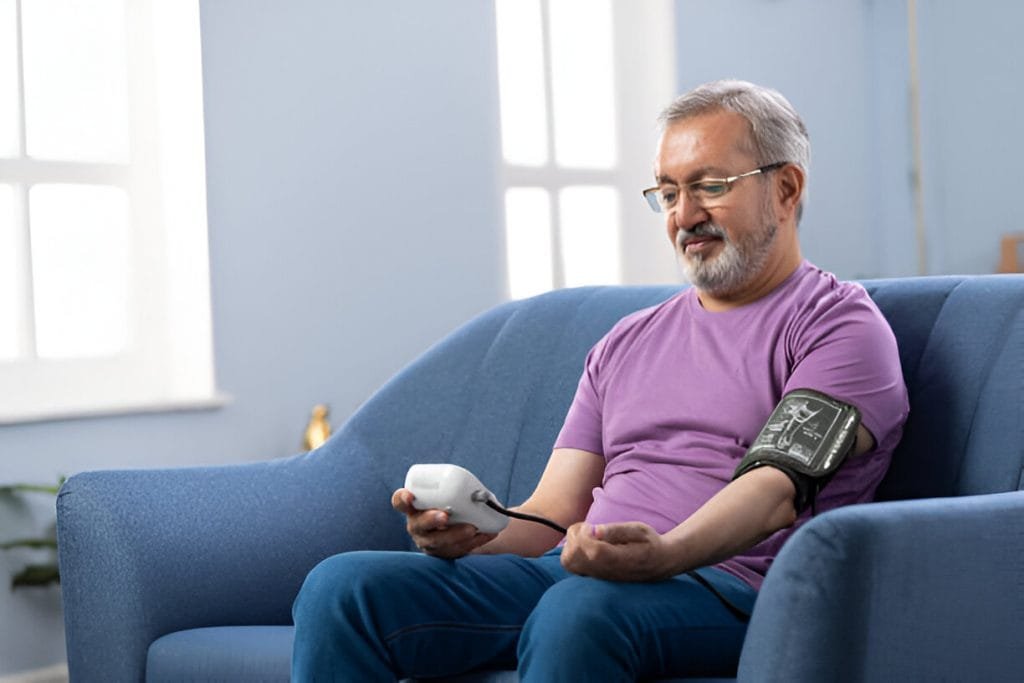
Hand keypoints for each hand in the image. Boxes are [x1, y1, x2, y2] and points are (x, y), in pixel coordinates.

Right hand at [392, 488, 496, 558]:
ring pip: (438, 542)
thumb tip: (480, 494)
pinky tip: (486, 534)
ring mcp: (428, 541)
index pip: (399, 501)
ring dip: (455, 535)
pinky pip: (456, 551)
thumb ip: (454, 490)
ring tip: (472, 529)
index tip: (410, 496)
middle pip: (419, 524)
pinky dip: (473, 542)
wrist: (460, 524)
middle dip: (431, 520)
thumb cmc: (450, 503)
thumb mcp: (446, 495)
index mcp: (413, 506)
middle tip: (444, 516)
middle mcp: (417, 525)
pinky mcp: (443, 553)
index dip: (402, 499)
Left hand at [560, 521, 676, 581]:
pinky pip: (572, 566)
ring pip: (568, 562)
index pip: (590, 550)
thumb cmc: (650, 543)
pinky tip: (586, 543)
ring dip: (571, 544)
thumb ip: (616, 530)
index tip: (592, 526)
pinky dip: (572, 551)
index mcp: (618, 559)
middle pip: (571, 557)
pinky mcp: (594, 576)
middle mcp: (605, 571)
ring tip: (586, 535)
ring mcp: (598, 576)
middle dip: (574, 537)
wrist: (660, 563)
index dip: (584, 534)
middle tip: (587, 528)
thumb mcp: (639, 530)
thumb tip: (595, 530)